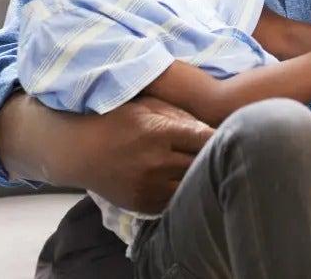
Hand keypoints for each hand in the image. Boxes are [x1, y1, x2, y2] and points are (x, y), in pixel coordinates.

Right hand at [71, 96, 213, 212]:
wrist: (79, 151)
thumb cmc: (117, 120)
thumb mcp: (147, 106)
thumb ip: (179, 114)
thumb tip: (211, 126)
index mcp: (159, 133)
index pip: (206, 138)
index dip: (221, 136)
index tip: (231, 133)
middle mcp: (156, 162)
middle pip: (202, 163)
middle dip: (214, 156)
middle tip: (224, 151)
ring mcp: (149, 187)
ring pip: (192, 186)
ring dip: (200, 177)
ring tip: (206, 167)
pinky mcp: (143, 205)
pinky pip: (175, 202)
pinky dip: (183, 192)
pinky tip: (186, 182)